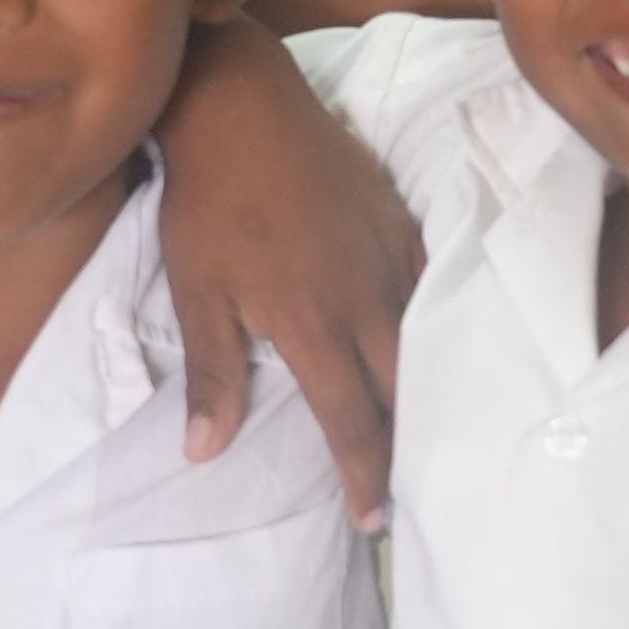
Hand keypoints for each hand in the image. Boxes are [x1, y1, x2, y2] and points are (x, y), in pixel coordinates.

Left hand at [159, 18, 417, 529]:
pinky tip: (430, 345)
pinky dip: (432, 325)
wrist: (240, 108)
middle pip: (401, 391)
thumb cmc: (207, 205)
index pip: (351, 421)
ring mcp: (388, 257)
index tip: (372, 520)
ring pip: (423, 342)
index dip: (364, 476)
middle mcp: (364, 299)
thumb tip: (204, 454)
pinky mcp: (399, 223)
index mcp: (313, 325)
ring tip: (422, 428)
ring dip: (423, 390)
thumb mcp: (196, 293)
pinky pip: (429, 286)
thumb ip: (213, 376)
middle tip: (406, 488)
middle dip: (406, 445)